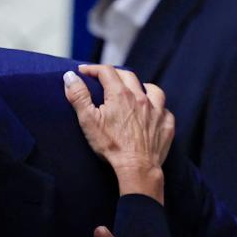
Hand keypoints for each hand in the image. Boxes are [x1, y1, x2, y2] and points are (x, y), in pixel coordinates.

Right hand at [64, 64, 173, 202]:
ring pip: (153, 89)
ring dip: (142, 87)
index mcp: (120, 94)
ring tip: (135, 92)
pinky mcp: (166, 125)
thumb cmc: (111, 146)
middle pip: (128, 76)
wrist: (137, 167)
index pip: (106, 71)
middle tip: (104, 80)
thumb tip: (70, 77)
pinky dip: (158, 109)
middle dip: (114, 74)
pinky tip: (152, 114)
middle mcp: (141, 98)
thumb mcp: (88, 121)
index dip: (93, 69)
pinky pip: (164, 110)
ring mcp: (157, 111)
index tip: (83, 72)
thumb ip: (79, 96)